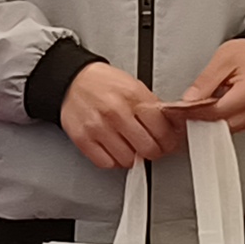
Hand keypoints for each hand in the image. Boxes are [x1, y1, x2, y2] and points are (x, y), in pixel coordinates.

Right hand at [57, 58, 177, 172]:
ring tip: (130, 147)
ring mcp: (98, 127)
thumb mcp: (135, 86)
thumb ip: (153, 108)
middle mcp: (116, 111)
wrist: (73, 79)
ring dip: (133, 157)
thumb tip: (172, 129)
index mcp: (133, 96)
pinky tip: (115, 150)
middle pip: (148, 148)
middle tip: (151, 148)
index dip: (169, 141)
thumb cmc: (104, 83)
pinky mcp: (83, 139)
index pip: (162, 130)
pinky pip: (106, 163)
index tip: (168, 144)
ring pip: (128, 160)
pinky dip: (113, 161)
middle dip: (153, 151)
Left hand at [165, 39, 244, 135]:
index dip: (195, 111)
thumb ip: (205, 81)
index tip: (179, 108)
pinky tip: (207, 110)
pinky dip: (216, 119)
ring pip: (224, 128)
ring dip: (207, 120)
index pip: (217, 111)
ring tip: (194, 107)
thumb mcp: (222, 59)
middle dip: (199, 117)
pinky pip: (229, 126)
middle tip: (181, 110)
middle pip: (221, 123)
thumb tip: (190, 100)